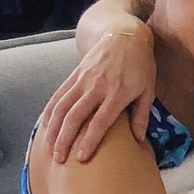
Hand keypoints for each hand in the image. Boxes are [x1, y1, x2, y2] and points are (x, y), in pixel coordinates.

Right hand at [40, 18, 157, 161]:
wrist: (125, 35)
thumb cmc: (141, 65)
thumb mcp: (148, 89)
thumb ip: (141, 115)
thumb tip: (138, 140)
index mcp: (117, 93)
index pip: (101, 121)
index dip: (89, 141)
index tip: (81, 158)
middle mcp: (97, 86)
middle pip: (76, 116)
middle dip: (65, 139)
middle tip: (59, 158)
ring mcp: (83, 79)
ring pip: (63, 106)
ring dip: (54, 128)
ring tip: (50, 148)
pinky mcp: (75, 74)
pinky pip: (59, 94)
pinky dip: (50, 111)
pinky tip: (45, 126)